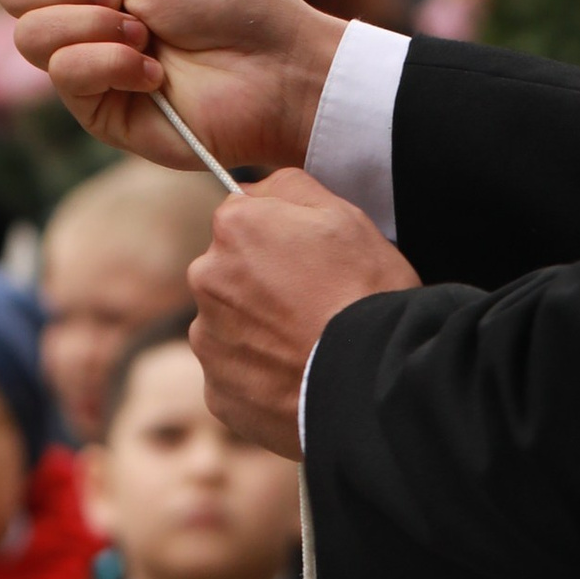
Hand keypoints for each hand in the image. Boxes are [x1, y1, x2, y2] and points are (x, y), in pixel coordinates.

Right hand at [0, 0, 343, 179]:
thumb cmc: (233, 4)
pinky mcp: (102, 113)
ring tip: (145, 34)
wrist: (277, 69)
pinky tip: (152, 73)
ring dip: (90, 25)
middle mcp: (88, 21)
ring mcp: (92, 69)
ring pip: (31, 38)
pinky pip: (67, 77)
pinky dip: (108, 63)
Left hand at [189, 175, 416, 456]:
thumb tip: (256, 189)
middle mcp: (206, 278)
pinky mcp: (217, 391)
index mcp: (234, 227)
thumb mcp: (346, 215)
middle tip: (313, 304)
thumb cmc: (366, 292)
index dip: (278, 238)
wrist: (372, 381)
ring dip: (259, 330)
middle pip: (230, 272)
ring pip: (230, 324)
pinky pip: (236, 375)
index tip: (308, 260)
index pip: (242, 218)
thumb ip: (289, 187)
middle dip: (262, 284)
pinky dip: (261, 376)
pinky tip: (298, 374)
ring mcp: (208, 339)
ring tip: (308, 343)